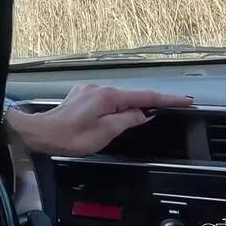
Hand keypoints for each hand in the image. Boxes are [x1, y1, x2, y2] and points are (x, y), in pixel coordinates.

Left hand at [5, 84, 193, 155]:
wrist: (39, 133)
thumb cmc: (69, 137)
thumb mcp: (104, 133)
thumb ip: (126, 121)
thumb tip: (142, 114)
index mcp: (107, 96)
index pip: (144, 96)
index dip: (167, 99)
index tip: (185, 100)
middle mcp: (98, 88)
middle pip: (131, 95)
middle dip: (151, 102)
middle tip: (173, 107)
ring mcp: (88, 90)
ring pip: (118, 97)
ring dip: (132, 106)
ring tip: (146, 115)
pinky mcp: (81, 96)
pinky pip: (106, 99)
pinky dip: (117, 106)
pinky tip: (119, 115)